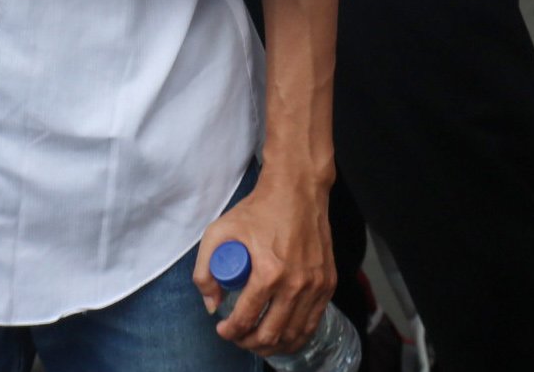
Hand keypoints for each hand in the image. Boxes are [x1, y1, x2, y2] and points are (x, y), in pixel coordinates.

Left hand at [195, 171, 335, 356]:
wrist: (298, 189)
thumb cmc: (259, 209)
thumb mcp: (219, 232)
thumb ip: (205, 271)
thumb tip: (212, 305)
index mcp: (268, 272)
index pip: (245, 319)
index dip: (230, 332)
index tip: (223, 329)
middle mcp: (296, 283)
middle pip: (270, 334)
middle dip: (248, 342)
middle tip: (238, 336)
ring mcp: (315, 284)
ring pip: (293, 333)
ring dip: (273, 344)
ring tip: (258, 339)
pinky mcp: (328, 281)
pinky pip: (313, 321)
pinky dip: (296, 334)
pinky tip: (283, 334)